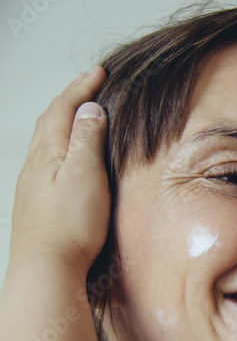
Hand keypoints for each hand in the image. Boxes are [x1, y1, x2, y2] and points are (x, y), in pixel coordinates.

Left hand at [9, 67, 109, 271]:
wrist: (46, 268)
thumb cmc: (69, 226)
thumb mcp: (85, 175)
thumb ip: (87, 140)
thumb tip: (90, 109)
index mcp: (47, 153)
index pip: (63, 108)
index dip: (81, 87)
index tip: (99, 72)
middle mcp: (35, 165)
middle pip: (50, 121)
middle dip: (70, 100)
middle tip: (89, 87)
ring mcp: (33, 185)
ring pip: (46, 142)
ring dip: (64, 123)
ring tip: (82, 117)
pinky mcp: (38, 204)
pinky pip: (48, 162)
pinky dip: (62, 147)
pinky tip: (70, 159)